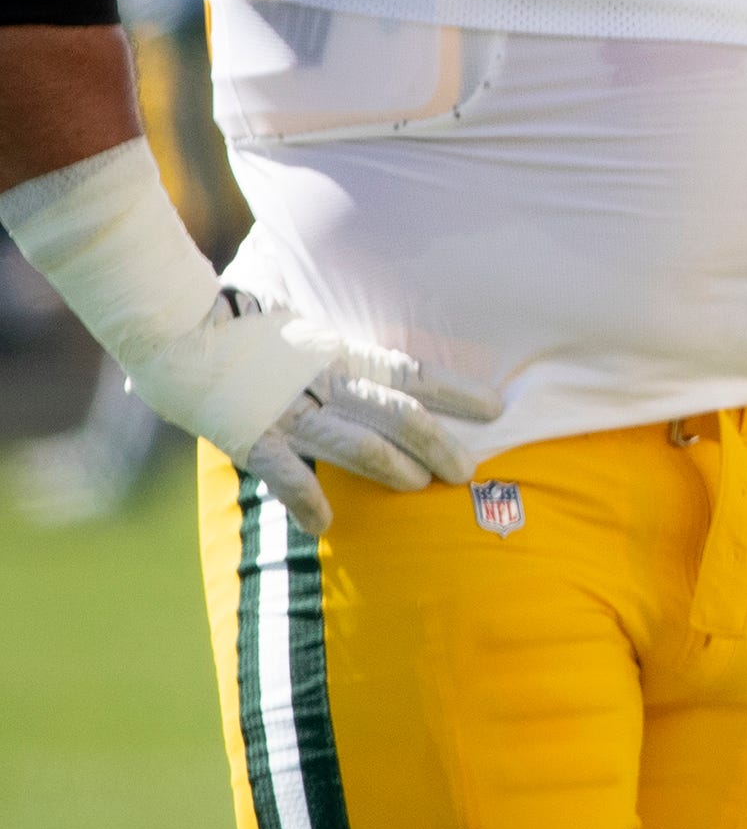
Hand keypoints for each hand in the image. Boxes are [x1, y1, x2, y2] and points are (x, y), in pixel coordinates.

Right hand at [147, 293, 497, 535]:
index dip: (455, 389)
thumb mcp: (289, 305)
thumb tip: (334, 311)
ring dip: (394, 468)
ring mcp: (285, 408)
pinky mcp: (246, 434)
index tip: (496, 407)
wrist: (168, 321)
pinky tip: (325, 523)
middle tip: (468, 470)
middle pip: (397, 413)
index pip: (409, 370)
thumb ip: (316, 315)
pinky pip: (285, 475)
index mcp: (334, 347)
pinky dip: (306, 500)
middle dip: (438, 443)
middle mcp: (320, 378)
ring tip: (423, 488)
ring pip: (358, 443)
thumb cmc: (226, 307)